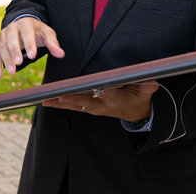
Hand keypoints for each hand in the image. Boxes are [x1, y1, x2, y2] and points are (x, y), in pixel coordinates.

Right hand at [0, 17, 64, 77]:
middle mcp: (12, 28)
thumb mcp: (47, 34)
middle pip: (11, 39)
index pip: (27, 33)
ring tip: (12, 72)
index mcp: (26, 24)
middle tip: (19, 63)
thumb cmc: (37, 31)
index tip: (32, 56)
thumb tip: (61, 54)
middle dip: (15, 51)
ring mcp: (3, 35)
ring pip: (2, 47)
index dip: (29, 44)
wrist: (23, 24)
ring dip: (6, 59)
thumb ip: (53, 43)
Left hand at [42, 81, 158, 121]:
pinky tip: (46, 102)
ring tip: (45, 100)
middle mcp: (101, 105)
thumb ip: (146, 86)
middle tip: (58, 97)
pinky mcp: (88, 108)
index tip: (87, 89)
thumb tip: (150, 81)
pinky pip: (72, 107)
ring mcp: (93, 108)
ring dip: (59, 103)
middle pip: (84, 101)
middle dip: (71, 99)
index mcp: (115, 99)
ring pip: (74, 105)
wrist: (135, 113)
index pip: (105, 94)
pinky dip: (59, 104)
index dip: (97, 91)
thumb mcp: (146, 92)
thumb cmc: (139, 98)